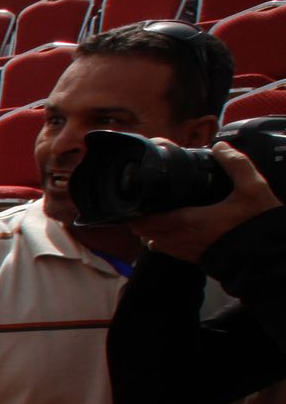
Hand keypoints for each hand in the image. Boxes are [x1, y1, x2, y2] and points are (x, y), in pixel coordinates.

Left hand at [130, 142, 282, 262]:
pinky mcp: (191, 258)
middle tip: (146, 199)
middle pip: (143, 230)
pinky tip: (175, 225)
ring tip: (158, 210)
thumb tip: (219, 146)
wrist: (267, 258)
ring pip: (152, 240)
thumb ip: (236, 164)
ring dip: (151, 227)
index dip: (135, 208)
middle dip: (141, 215)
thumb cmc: (256, 225)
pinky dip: (163, 238)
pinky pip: (166, 248)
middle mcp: (178, 240)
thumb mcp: (252, 188)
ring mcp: (183, 251)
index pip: (143, 220)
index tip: (138, 195)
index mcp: (185, 222)